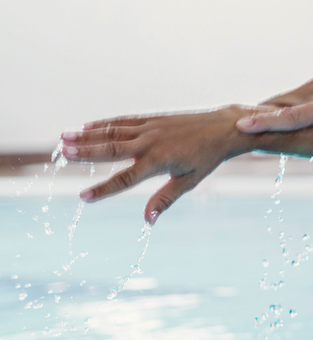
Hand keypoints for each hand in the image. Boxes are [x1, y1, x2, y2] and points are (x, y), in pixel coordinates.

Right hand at [61, 105, 262, 222]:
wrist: (223, 128)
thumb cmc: (207, 158)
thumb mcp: (189, 181)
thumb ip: (165, 199)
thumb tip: (147, 221)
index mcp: (159, 161)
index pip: (126, 179)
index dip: (104, 189)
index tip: (83, 197)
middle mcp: (150, 142)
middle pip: (112, 149)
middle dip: (86, 152)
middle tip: (62, 154)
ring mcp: (150, 128)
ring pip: (113, 132)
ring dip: (87, 136)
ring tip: (63, 138)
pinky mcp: (152, 119)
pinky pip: (124, 121)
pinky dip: (104, 124)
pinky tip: (87, 126)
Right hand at [236, 43, 312, 171]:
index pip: (292, 117)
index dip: (267, 122)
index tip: (240, 124)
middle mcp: (311, 95)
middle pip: (273, 109)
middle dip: (249, 120)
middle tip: (219, 133)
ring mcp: (306, 89)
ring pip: (275, 105)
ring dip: (254, 116)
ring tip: (227, 131)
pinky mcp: (304, 89)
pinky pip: (281, 103)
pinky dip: (266, 113)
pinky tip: (249, 122)